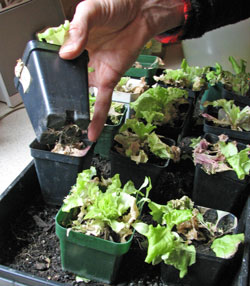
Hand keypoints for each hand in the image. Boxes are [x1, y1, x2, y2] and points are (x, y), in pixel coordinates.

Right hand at [59, 0, 183, 141]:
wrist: (141, 13)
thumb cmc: (117, 7)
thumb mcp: (91, 11)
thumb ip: (78, 29)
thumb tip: (67, 54)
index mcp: (73, 43)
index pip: (57, 60)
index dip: (49, 72)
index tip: (41, 84)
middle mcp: (83, 59)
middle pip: (68, 81)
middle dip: (61, 95)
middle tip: (53, 111)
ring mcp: (97, 71)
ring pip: (84, 94)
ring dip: (76, 110)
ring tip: (66, 126)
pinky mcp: (110, 78)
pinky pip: (103, 100)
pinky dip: (97, 117)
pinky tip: (91, 131)